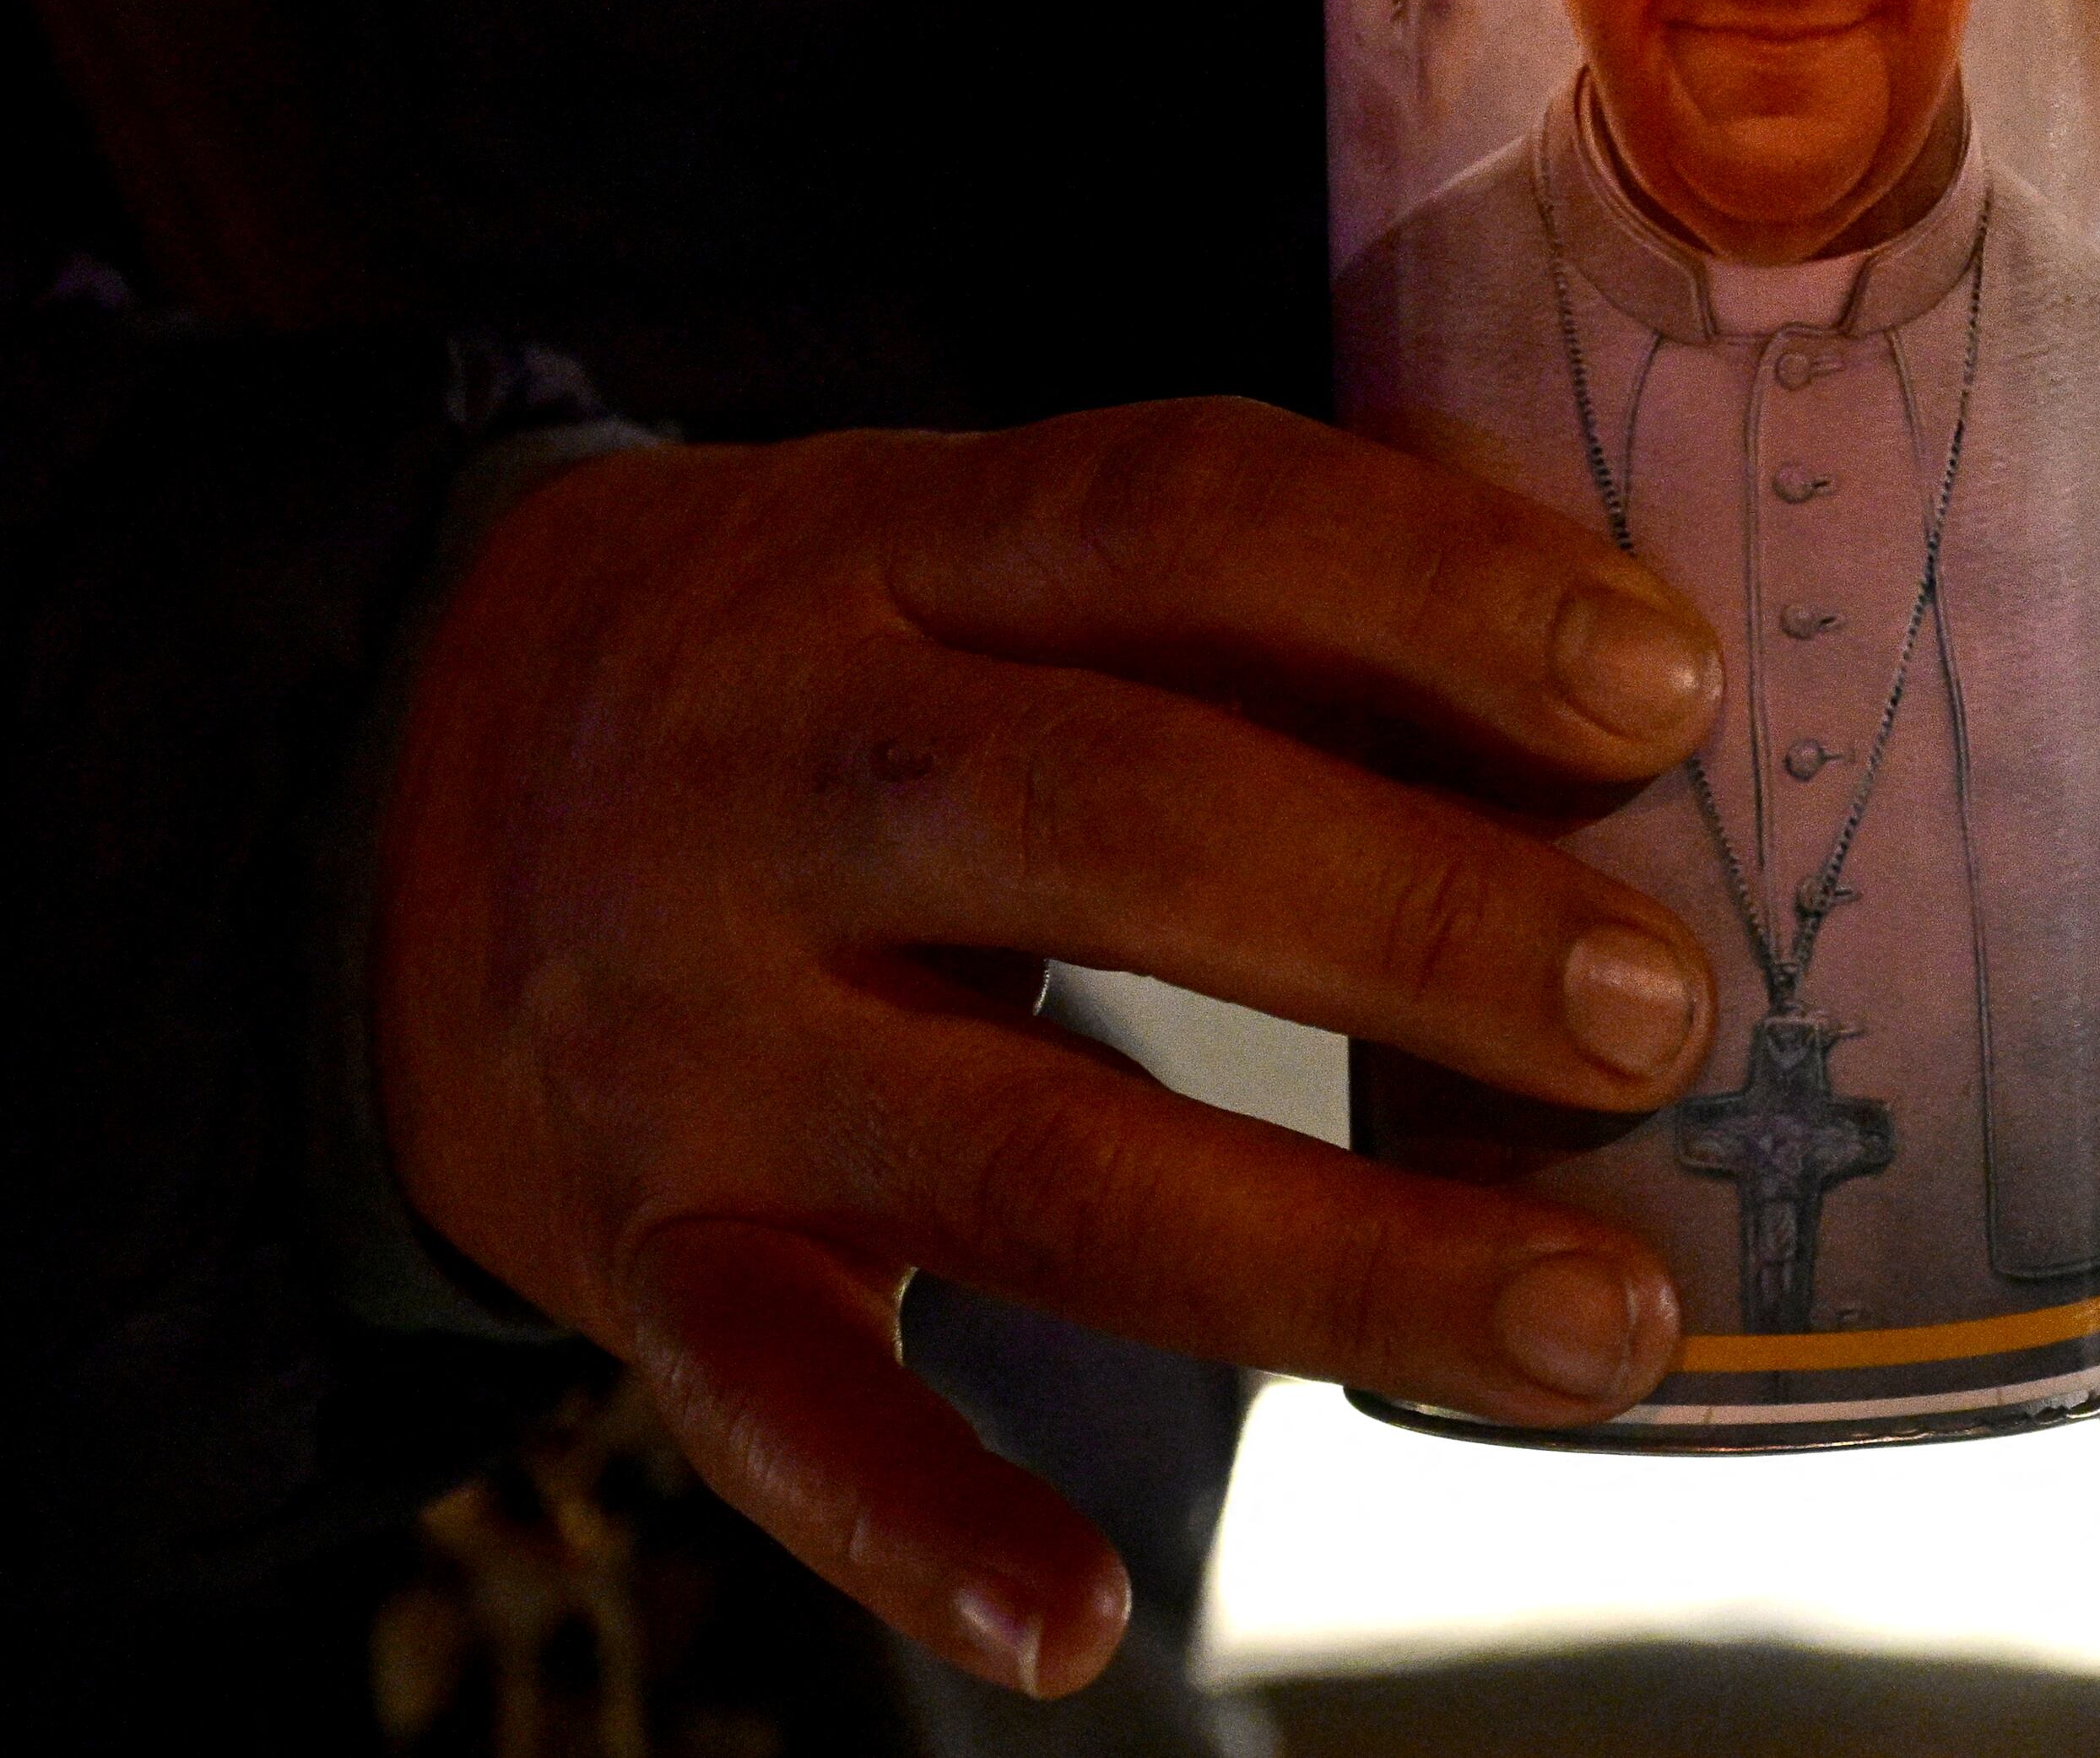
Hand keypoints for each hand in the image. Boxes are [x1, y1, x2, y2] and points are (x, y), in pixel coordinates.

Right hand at [373, 401, 1731, 1695]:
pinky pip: (774, 1403)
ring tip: (1603, 1322)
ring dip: (1336, 1253)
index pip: (1179, 510)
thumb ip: (1264, 599)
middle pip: (1112, 822)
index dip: (1432, 586)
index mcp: (896, 545)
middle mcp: (776, 772)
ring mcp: (693, 1029)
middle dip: (1415, 921)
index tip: (1669, 682)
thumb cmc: (851, 658)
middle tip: (1664, 1014)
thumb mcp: (991, 549)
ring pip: (1023, 1153)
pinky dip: (921, 1523)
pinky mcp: (643, 1247)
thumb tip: (1641, 693)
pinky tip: (1087, 1617)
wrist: (401, 774)